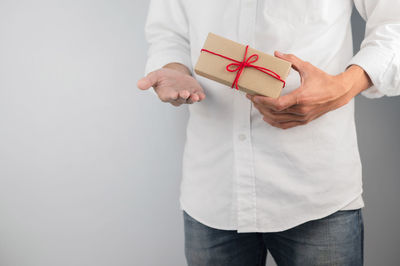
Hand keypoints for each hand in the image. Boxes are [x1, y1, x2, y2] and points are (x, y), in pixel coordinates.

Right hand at [137, 63, 205, 106]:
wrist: (175, 75)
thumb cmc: (163, 77)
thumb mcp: (155, 76)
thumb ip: (148, 81)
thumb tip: (139, 85)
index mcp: (166, 94)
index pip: (168, 97)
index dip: (171, 96)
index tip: (174, 94)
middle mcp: (176, 97)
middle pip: (180, 99)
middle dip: (183, 97)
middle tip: (185, 93)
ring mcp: (186, 96)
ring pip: (190, 100)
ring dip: (193, 99)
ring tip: (196, 96)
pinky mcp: (194, 92)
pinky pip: (198, 97)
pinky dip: (200, 97)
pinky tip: (202, 96)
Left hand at [247, 51, 371, 128]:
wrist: (339, 93)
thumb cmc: (323, 80)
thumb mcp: (308, 68)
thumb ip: (291, 60)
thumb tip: (277, 54)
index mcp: (301, 97)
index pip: (278, 104)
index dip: (264, 102)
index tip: (254, 97)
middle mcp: (301, 110)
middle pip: (275, 112)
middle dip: (261, 106)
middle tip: (252, 99)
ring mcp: (302, 117)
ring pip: (278, 120)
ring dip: (266, 114)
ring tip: (257, 106)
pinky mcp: (304, 121)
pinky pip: (285, 125)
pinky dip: (274, 122)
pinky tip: (267, 117)